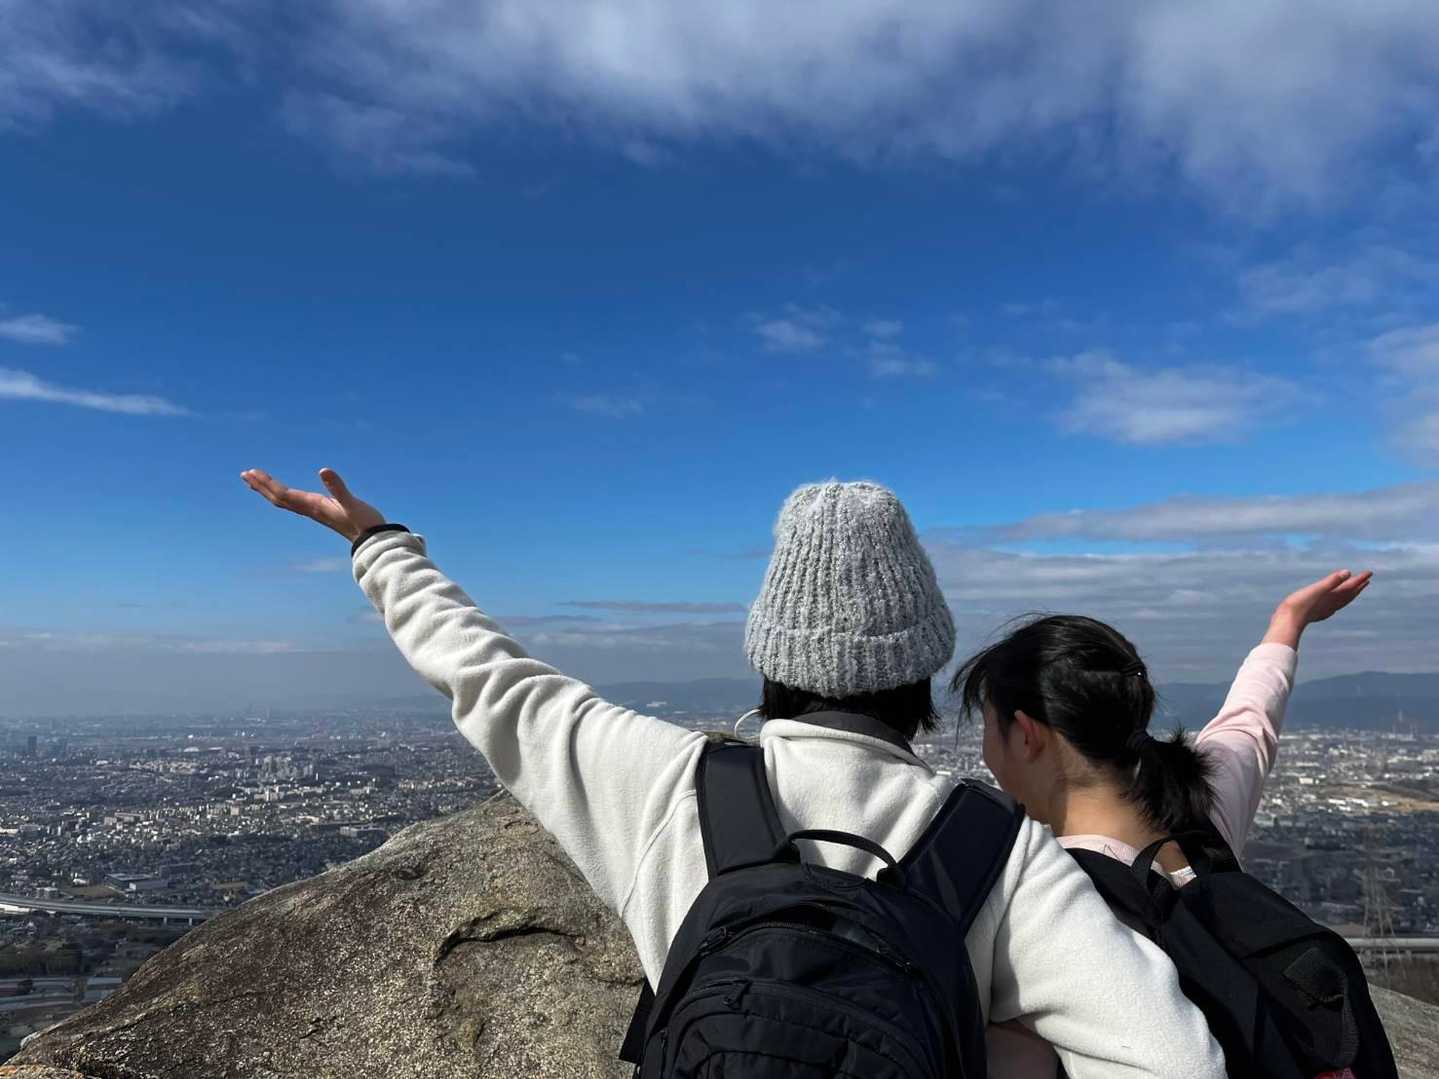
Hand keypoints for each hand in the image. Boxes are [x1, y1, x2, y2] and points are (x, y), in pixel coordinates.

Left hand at [241, 467, 386, 541]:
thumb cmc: (363, 522)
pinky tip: (286, 492)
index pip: (283, 494)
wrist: (373, 541)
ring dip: (270, 491)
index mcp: (313, 506)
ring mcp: (315, 512)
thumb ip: (338, 488)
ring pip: (285, 501)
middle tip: (245, 474)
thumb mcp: (351, 503)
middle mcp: (310, 509)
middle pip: (279, 498)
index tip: (251, 473)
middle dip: (261, 486)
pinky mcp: (321, 512)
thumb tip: (324, 470)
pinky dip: (285, 495)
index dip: (267, 483)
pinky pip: (296, 503)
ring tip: (256, 482)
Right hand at [1262, 569, 1372, 648]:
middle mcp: (1331, 604)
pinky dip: (1337, 603)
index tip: (1370, 572)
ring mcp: (1324, 610)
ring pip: (1341, 602)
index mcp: (1332, 597)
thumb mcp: (1316, 589)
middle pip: (1349, 595)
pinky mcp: (1316, 613)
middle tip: (1366, 580)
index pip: (1350, 586)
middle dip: (1357, 587)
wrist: (1287, 622)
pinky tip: (1333, 605)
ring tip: (1352, 590)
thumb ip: (1332, 581)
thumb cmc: (1300, 604)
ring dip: (1348, 595)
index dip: (1360, 579)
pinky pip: (1332, 607)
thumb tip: (1348, 572)